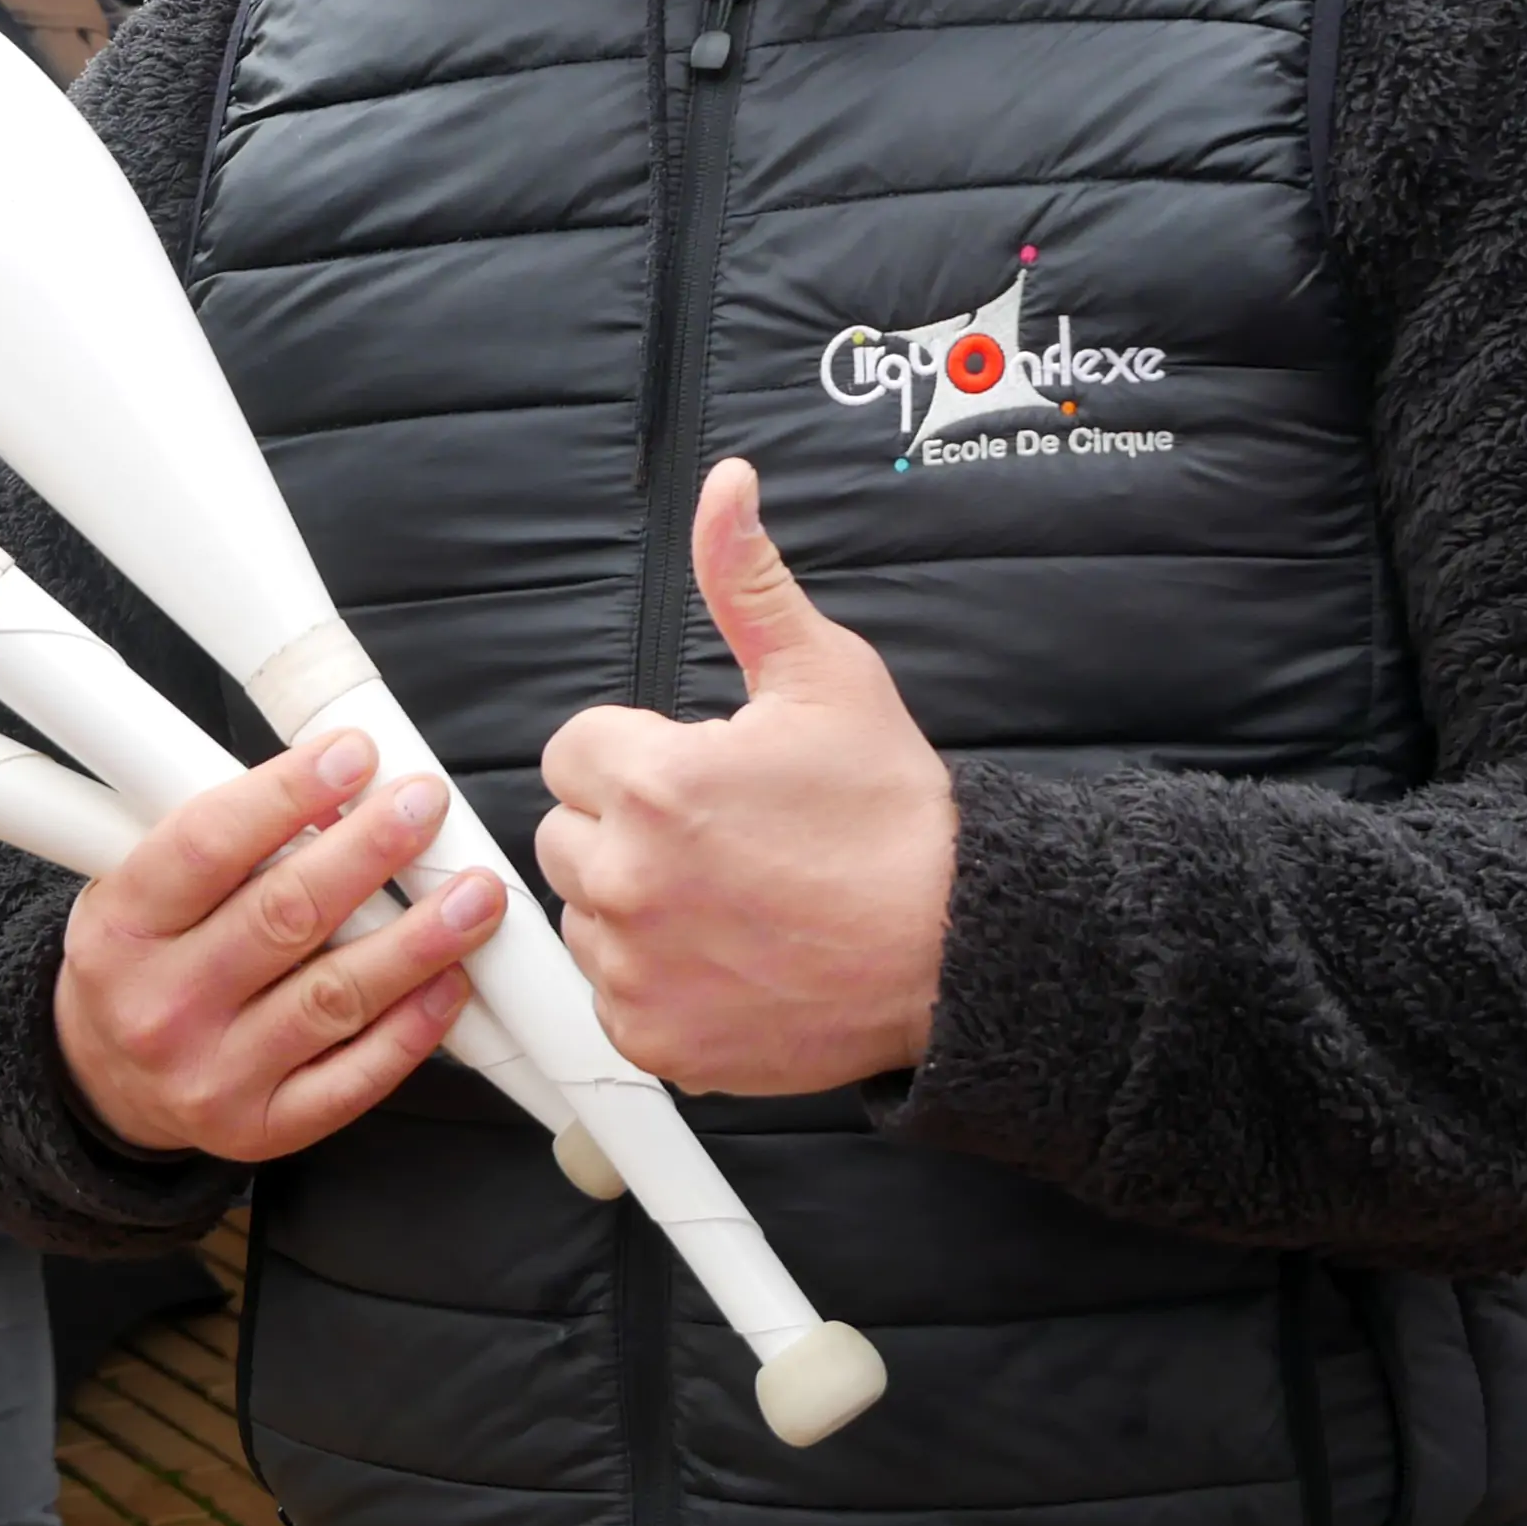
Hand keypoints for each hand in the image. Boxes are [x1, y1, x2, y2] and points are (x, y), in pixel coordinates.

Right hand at [55, 733, 506, 1162]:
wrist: (104, 1081)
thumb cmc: (145, 959)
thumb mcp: (143, 886)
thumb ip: (222, 841)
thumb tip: (338, 792)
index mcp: (121, 927)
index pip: (207, 844)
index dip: (287, 793)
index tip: (353, 752)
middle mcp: (161, 1006)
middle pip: (284, 915)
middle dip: (369, 851)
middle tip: (426, 804)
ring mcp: (212, 1075)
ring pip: (334, 996)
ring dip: (418, 940)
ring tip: (476, 893)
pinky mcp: (262, 1127)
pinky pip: (354, 1078)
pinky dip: (413, 1027)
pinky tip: (453, 980)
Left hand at [538, 458, 956, 1093]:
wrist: (957, 948)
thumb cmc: (892, 815)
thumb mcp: (826, 675)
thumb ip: (747, 580)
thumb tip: (723, 487)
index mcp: (649, 781)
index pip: (573, 752)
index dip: (638, 755)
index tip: (701, 773)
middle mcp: (626, 878)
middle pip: (569, 832)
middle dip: (627, 827)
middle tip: (719, 838)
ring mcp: (636, 968)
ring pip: (587, 915)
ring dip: (635, 905)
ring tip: (729, 898)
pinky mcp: (654, 1038)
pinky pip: (612, 996)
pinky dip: (656, 983)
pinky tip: (727, 958)